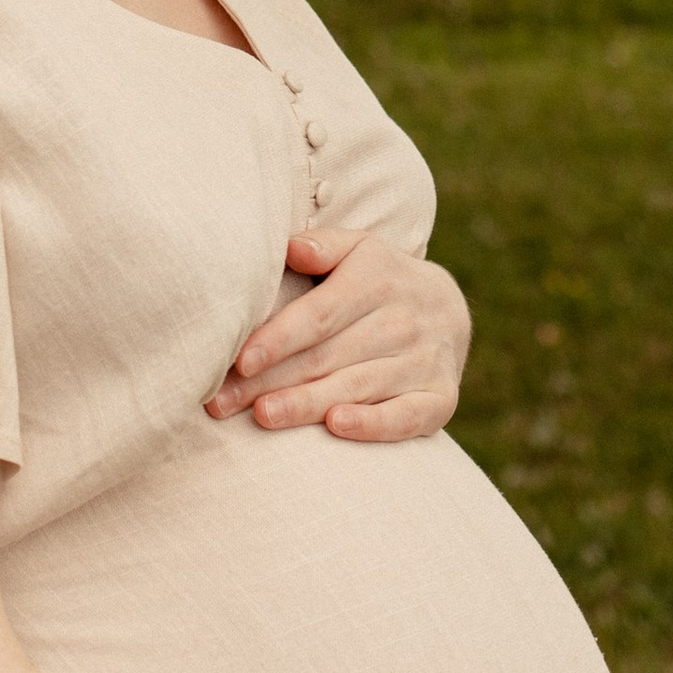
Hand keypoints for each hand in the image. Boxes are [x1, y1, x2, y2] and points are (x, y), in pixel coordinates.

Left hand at [205, 230, 470, 441]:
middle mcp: (403, 321)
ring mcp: (424, 361)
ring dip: (308, 404)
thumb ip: (324, 246)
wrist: (448, 309)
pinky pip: (406, 416)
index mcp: (377, 281)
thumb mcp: (358, 249)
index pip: (320, 315)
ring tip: (263, 416)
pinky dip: (374, 424)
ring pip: (357, 387)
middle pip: (328, 356)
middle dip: (273, 381)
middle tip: (224, 402)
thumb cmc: (379, 279)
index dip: (279, 337)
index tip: (241, 360)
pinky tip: (336, 426)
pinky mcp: (440, 398)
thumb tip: (292, 248)